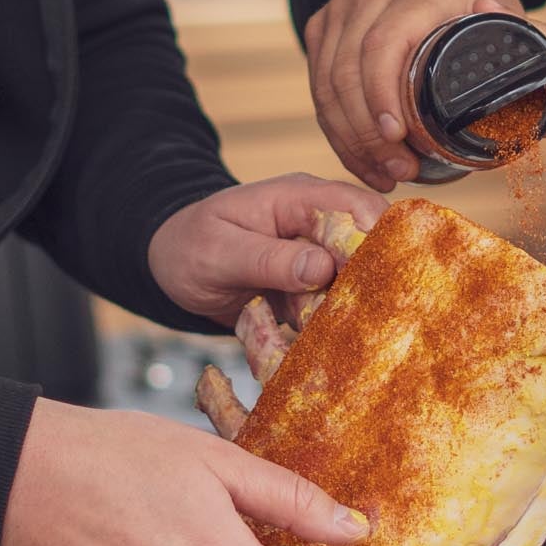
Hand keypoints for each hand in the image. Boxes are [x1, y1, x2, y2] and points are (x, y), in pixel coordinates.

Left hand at [148, 175, 384, 321]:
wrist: (170, 266)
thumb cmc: (189, 246)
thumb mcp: (219, 251)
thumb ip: (269, 259)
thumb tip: (324, 267)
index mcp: (298, 198)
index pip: (357, 209)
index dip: (374, 242)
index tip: (372, 284)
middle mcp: (316, 226)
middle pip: (368, 250)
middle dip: (367, 286)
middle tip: (354, 322)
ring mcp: (315, 261)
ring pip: (353, 288)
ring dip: (342, 315)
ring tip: (318, 340)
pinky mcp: (309, 292)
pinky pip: (330, 312)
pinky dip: (323, 330)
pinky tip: (310, 347)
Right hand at [302, 0, 519, 188]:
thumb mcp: (503, 9)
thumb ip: (522, 66)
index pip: (384, 43)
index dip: (383, 93)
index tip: (398, 136)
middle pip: (348, 71)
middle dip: (367, 132)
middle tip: (399, 170)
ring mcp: (341, 9)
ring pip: (326, 83)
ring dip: (350, 138)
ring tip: (384, 173)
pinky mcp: (323, 27)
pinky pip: (319, 85)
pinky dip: (336, 127)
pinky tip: (360, 157)